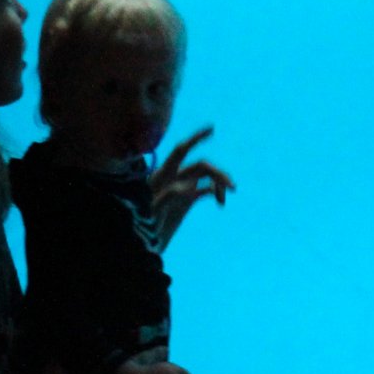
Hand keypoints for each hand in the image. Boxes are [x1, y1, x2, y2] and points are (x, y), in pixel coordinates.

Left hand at [150, 126, 234, 244]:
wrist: (141, 244)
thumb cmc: (141, 226)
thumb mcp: (151, 212)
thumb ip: (167, 197)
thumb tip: (188, 187)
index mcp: (163, 174)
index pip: (181, 150)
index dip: (195, 138)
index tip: (212, 129)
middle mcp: (174, 178)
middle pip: (201, 165)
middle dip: (218, 173)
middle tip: (232, 187)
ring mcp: (182, 188)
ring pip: (206, 176)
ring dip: (219, 183)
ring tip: (223, 199)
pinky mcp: (187, 200)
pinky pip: (206, 188)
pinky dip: (216, 192)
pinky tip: (219, 202)